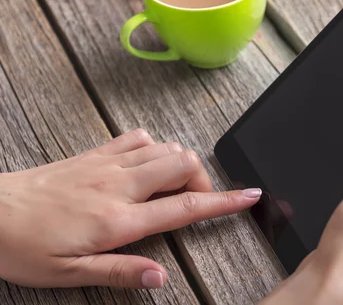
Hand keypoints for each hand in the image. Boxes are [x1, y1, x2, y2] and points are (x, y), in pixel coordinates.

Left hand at [0, 129, 260, 288]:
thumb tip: (159, 275)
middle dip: (205, 179)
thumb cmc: (23, 246)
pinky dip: (154, 147)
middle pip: (183, 164)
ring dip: (181, 163)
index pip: (185, 206)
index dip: (224, 202)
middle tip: (200, 201)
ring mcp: (108, 164)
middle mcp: (120, 185)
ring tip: (176, 186)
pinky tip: (147, 163)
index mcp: (119, 219)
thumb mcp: (69, 274)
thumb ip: (120, 272)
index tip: (250, 196)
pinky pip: (136, 138)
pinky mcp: (94, 154)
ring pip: (165, 147)